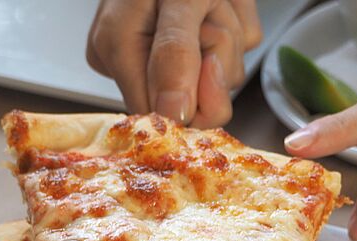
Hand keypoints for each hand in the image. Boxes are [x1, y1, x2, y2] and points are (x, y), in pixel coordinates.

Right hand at [87, 0, 261, 127]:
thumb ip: (173, 55)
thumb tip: (171, 114)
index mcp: (114, 49)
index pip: (158, 113)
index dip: (191, 97)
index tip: (200, 49)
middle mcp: (137, 59)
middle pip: (196, 101)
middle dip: (215, 55)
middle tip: (206, 10)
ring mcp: (172, 55)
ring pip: (223, 79)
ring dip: (230, 34)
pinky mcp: (203, 46)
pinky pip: (238, 57)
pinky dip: (242, 25)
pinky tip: (224, 1)